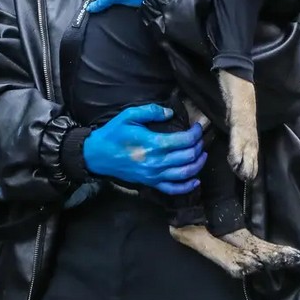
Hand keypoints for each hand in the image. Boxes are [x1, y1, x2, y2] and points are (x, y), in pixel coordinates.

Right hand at [82, 105, 205, 194]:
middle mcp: (157, 161)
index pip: (184, 140)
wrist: (97, 155)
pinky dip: (187, 186)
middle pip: (188, 156)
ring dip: (198, 164)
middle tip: (200, 138)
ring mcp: (154, 175)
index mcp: (153, 143)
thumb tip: (170, 113)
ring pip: (185, 173)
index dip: (196, 133)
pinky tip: (196, 180)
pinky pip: (173, 189)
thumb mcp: (128, 116)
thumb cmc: (113, 134)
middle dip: (198, 146)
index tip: (198, 127)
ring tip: (202, 154)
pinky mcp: (150, 183)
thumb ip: (150, 111)